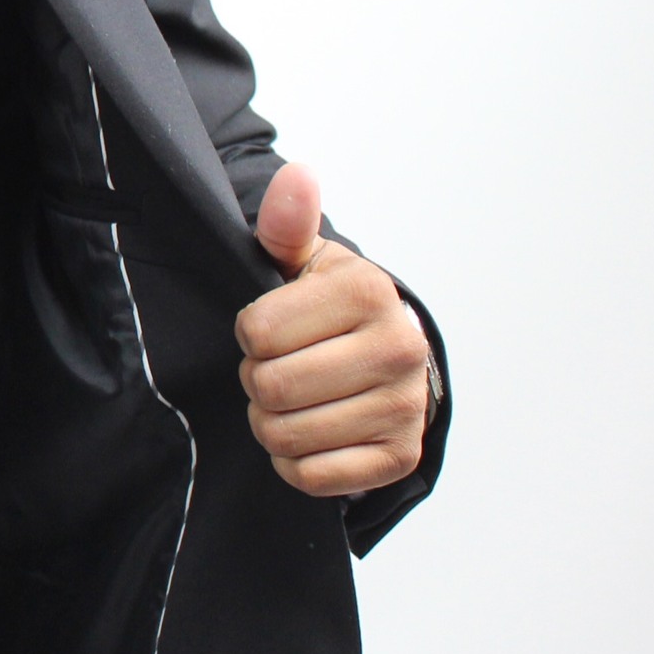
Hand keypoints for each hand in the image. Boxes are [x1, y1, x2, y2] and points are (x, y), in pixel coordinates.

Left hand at [233, 160, 437, 496]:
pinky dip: (294, 462)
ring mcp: (403, 409)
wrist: (393, 358)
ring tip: (292, 399)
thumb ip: (289, 222)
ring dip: (270, 422)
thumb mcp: (306, 260)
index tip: (270, 329)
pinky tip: (310, 432)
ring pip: (285, 436)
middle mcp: (397, 350)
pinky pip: (311, 477)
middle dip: (257, 380)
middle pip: (270, 388)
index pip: (256, 332)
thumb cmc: (333, 308)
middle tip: (278, 367)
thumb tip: (296, 177)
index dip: (249, 334)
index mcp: (368, 294)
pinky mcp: (399, 459)